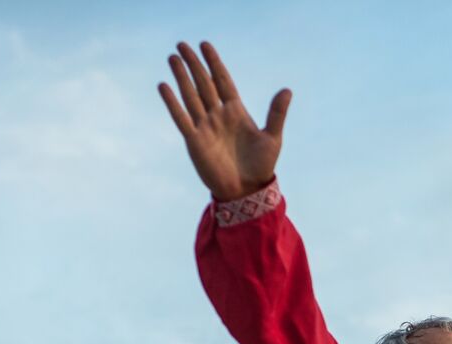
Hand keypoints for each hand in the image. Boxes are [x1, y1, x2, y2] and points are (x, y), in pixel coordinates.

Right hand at [159, 42, 290, 200]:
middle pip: (203, 83)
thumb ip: (277, 113)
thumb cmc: (261, 166)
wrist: (247, 191)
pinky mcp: (194, 140)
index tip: (205, 45)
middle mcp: (218, 115)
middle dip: (194, 64)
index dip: (214, 63)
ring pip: (191, 96)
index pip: (222, 81)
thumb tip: (287, 90)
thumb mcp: (272, 137)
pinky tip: (164, 86)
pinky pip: (181, 118)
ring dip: (181, 77)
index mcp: (236, 111)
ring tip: (173, 57)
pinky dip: (172, 103)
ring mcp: (205, 126)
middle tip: (182, 44)